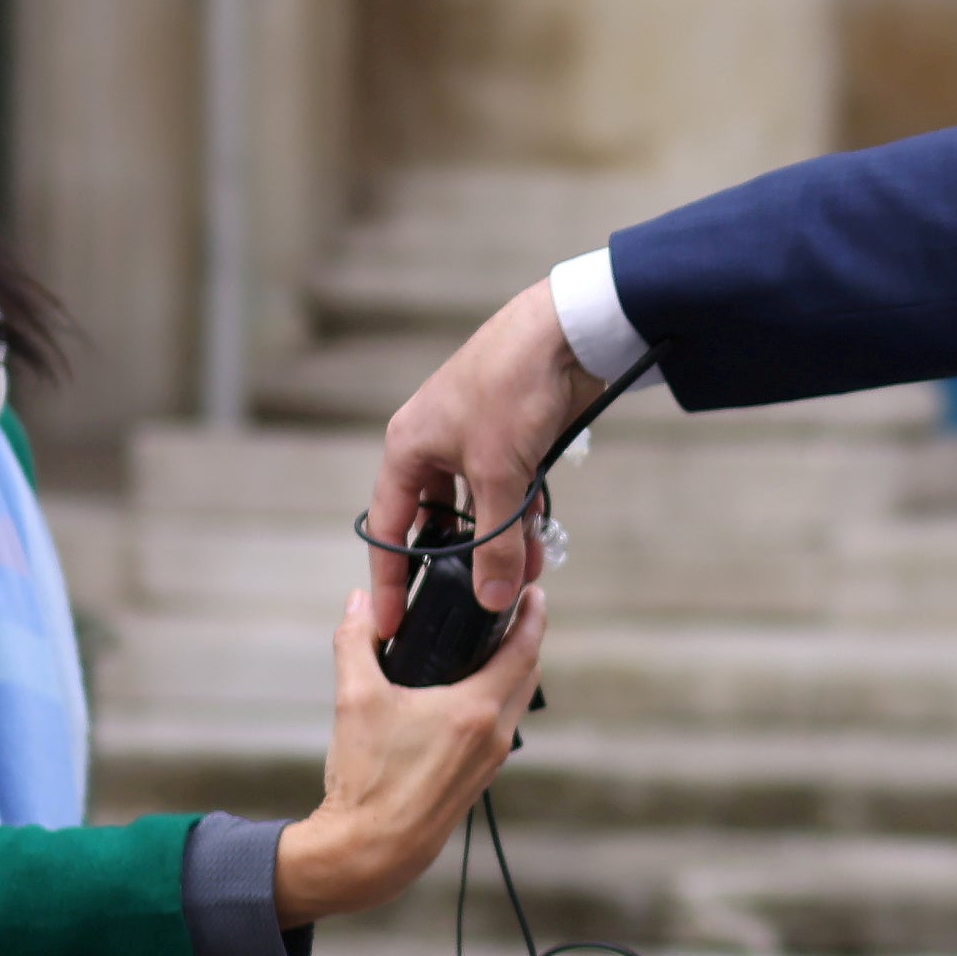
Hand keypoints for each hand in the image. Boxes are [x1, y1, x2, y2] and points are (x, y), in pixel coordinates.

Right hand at [273, 584, 546, 926]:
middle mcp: (495, 735)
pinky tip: (465, 695)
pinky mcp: (477, 779)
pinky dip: (495, 702)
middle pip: (527, 674)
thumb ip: (357, 642)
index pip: (524, 650)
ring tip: (487, 648)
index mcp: (476, 710)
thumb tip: (359, 602)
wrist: (371, 851)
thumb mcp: (355, 699)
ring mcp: (490, 761)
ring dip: (511, 673)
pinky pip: (500, 728)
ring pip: (515, 704)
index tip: (534, 592)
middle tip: (510, 612)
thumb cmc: (368, 781)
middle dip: (524, 640)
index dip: (533, 616)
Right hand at [368, 280, 608, 632]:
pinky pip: (507, 493)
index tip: (389, 623)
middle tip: (466, 605)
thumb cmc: (512, 386)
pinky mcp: (511, 440)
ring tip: (518, 580)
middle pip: (434, 522)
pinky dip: (520, 518)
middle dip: (457, 564)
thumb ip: (494, 542)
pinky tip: (538, 543)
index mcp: (408, 448)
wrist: (566, 332)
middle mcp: (433, 445)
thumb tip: (491, 599)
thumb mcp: (500, 474)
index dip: (389, 580)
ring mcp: (473, 442)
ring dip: (497, 544)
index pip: (390, 529)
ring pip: (477, 511)